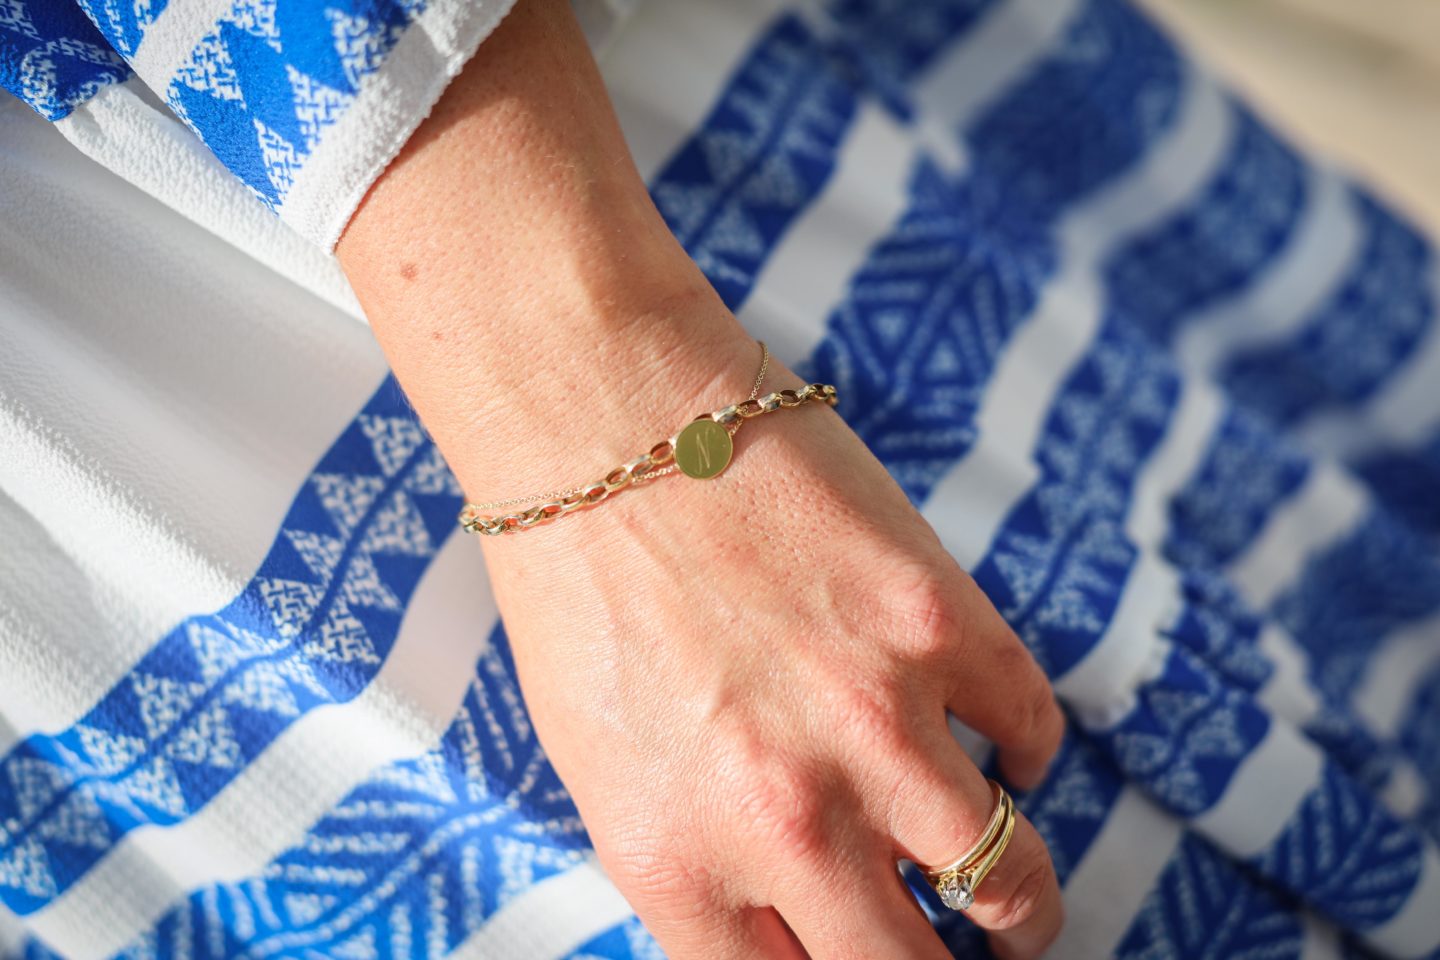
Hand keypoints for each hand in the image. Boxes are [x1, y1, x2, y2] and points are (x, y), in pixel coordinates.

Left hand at [335, 0, 1064, 953]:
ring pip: (1007, 878)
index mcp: (676, 859)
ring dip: (1020, 904)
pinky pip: (1031, 732)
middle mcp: (782, 814)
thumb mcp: (608, 761)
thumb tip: (792, 918)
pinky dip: (1022, 752)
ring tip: (1014, 902)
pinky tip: (994, 743)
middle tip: (958, 959)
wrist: (599, 412)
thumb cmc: (579, 580)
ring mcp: (874, 719)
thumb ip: (701, 861)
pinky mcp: (941, 622)